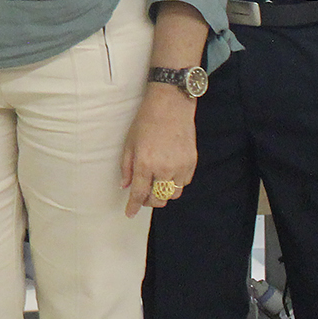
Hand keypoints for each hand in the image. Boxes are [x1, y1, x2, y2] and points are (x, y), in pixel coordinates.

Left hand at [121, 86, 198, 216]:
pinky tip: (168, 173)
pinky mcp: (192, 163)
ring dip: (162, 193)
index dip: (134, 206)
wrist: (171, 105)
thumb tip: (125, 186)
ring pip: (172, 195)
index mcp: (145, 162)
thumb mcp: (129, 142)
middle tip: (143, 196)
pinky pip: (184, 183)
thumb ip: (127, 167)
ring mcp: (180, 166)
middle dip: (148, 201)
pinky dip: (175, 183)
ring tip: (155, 183)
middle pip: (158, 199)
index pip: (139, 193)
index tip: (130, 213)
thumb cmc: (146, 121)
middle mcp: (164, 168)